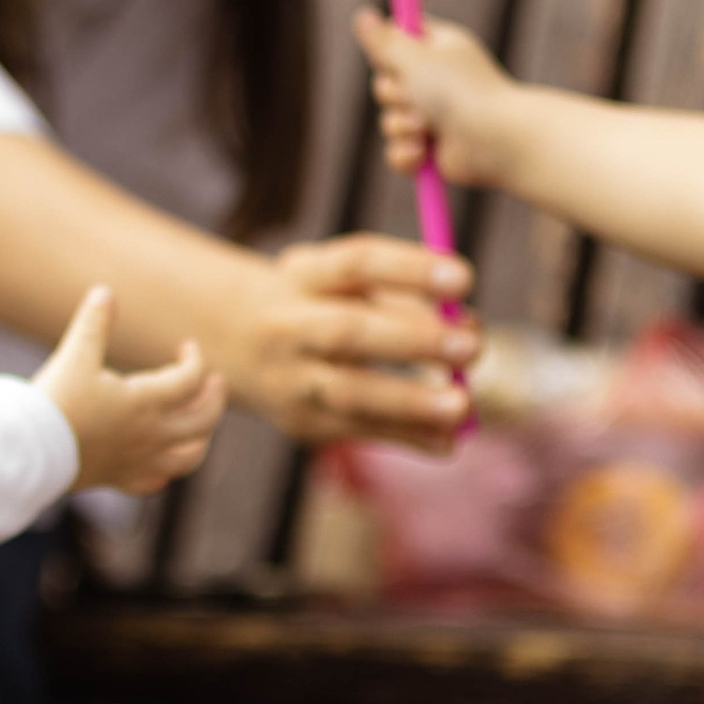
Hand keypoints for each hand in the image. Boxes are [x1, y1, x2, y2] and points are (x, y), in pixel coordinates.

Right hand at [38, 286, 227, 493]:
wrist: (28, 451)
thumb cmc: (55, 402)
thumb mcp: (75, 356)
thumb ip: (94, 324)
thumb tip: (105, 292)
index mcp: (144, 402)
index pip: (189, 379)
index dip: (195, 359)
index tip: (187, 347)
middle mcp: (149, 435)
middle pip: (202, 422)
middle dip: (214, 400)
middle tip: (216, 383)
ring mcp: (136, 461)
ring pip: (187, 458)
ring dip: (201, 440)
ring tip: (200, 427)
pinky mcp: (116, 479)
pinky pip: (153, 482)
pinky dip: (164, 473)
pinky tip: (161, 467)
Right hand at [230, 231, 475, 449]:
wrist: (232, 342)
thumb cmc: (318, 301)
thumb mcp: (344, 282)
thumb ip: (405, 296)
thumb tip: (469, 325)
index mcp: (304, 275)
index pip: (357, 262)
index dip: (411, 269)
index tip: (465, 278)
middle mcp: (288, 326)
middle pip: (348, 332)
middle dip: (414, 340)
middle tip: (472, 347)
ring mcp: (289, 379)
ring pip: (349, 394)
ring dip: (410, 402)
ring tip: (463, 405)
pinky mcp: (300, 422)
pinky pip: (358, 432)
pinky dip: (407, 437)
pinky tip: (448, 441)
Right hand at [355, 8, 520, 187]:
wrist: (495, 141)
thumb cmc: (459, 92)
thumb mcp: (413, 58)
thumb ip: (384, 41)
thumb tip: (363, 15)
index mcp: (439, 49)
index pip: (401, 39)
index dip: (389, 48)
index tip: (393, 55)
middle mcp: (437, 81)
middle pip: (385, 83)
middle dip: (393, 95)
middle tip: (414, 95)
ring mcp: (435, 117)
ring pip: (389, 121)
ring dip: (401, 126)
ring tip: (427, 128)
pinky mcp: (432, 150)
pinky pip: (398, 152)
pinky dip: (406, 154)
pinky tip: (422, 152)